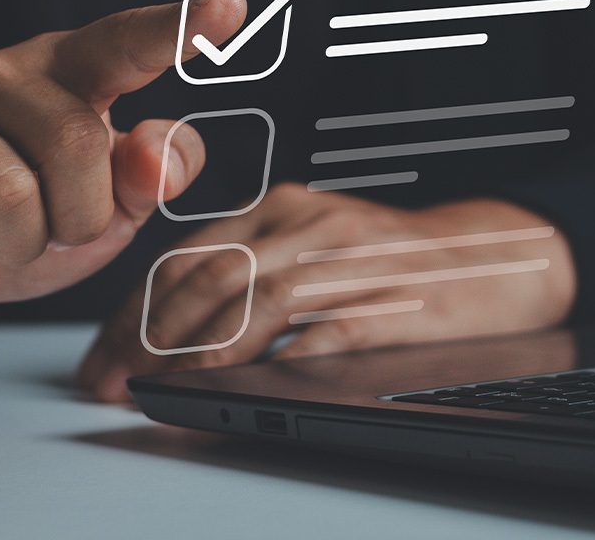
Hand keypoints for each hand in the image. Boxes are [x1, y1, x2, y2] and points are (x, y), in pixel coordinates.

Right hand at [0, 0, 246, 325]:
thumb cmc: (27, 219)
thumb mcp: (108, 207)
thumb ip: (151, 176)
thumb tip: (158, 156)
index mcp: (66, 71)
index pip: (125, 43)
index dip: (178, 27)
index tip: (232, 7)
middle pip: (77, 144)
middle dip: (80, 216)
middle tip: (54, 228)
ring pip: (11, 196)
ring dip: (21, 245)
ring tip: (0, 237)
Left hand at [78, 185, 576, 401]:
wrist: (490, 254)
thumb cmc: (394, 255)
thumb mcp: (315, 238)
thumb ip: (255, 260)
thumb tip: (172, 321)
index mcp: (285, 206)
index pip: (189, 253)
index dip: (136, 308)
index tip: (105, 355)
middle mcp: (312, 224)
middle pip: (210, 278)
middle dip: (149, 337)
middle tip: (115, 381)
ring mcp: (352, 262)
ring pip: (254, 303)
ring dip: (196, 353)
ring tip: (161, 388)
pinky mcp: (389, 302)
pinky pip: (318, 334)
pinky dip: (271, 364)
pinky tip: (238, 387)